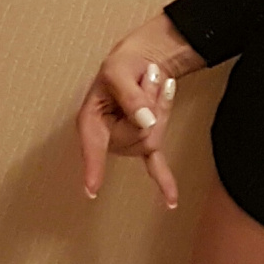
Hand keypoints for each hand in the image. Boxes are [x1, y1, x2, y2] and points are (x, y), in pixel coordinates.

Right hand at [76, 13, 202, 208]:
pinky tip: (172, 202)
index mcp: (91, 120)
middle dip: (150, 103)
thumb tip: (145, 123)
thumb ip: (130, 96)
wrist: (141, 61)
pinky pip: (156, 166)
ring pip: (154, 138)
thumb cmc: (122, 65)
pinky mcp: (145, 144)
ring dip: (161, 107)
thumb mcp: (119, 71)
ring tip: (153, 83)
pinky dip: (166, 182)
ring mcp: (127, 144)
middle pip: (138, 135)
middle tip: (148, 75)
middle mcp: (107, 137)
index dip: (93, 167)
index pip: (93, 144)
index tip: (91, 190)